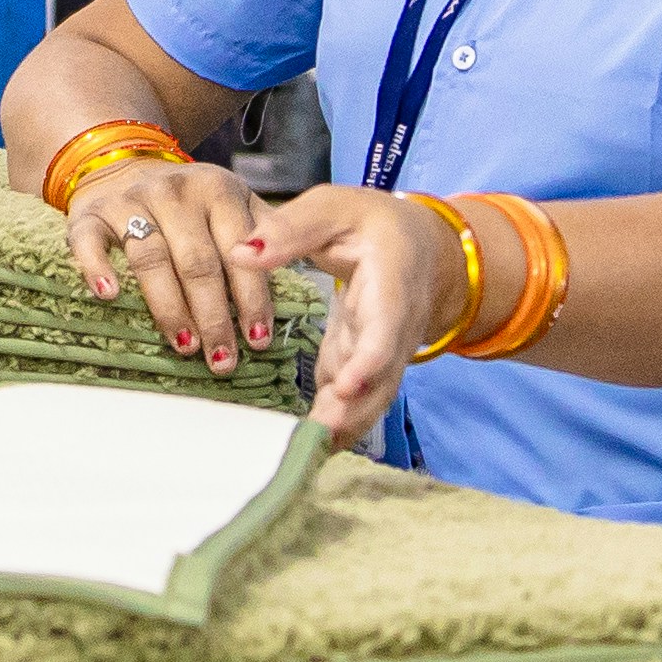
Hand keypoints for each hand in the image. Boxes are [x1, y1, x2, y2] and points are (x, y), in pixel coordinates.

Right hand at [64, 158, 275, 377]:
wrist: (125, 163)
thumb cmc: (192, 202)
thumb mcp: (235, 203)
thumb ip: (267, 232)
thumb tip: (299, 280)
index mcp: (218, 190)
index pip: (239, 249)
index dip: (250, 296)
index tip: (258, 339)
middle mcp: (175, 192)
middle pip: (197, 260)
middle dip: (213, 315)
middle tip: (223, 360)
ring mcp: (130, 201)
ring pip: (150, 257)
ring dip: (169, 307)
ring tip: (185, 346)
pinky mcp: (90, 213)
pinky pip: (90, 242)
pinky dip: (97, 268)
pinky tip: (110, 295)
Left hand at [232, 187, 470, 448]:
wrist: (421, 248)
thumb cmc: (373, 224)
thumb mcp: (334, 208)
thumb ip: (291, 229)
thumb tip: (240, 252)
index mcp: (392, 282)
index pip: (386, 326)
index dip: (369, 361)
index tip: (342, 387)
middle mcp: (397, 327)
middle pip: (381, 377)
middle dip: (352, 410)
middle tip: (315, 436)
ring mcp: (384, 354)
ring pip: (370, 398)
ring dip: (342, 426)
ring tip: (304, 452)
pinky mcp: (366, 369)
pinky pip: (354, 400)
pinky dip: (333, 424)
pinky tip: (304, 447)